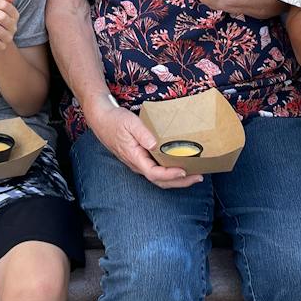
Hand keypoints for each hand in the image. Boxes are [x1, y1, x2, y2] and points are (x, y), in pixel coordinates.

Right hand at [84, 96, 201, 189]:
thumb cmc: (115, 120)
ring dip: (177, 179)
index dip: (170, 175)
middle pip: (160, 181)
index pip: (154, 173)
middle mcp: (137, 164)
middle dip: (180, 182)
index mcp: (135, 157)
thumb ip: (143, 134)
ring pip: (159, 178)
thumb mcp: (130, 123)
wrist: (101, 119)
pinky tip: (180, 166)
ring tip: (194, 174)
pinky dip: (170, 172)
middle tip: (198, 177)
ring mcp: (138, 163)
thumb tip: (156, 145)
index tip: (184, 171)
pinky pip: (157, 171)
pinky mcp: (140, 159)